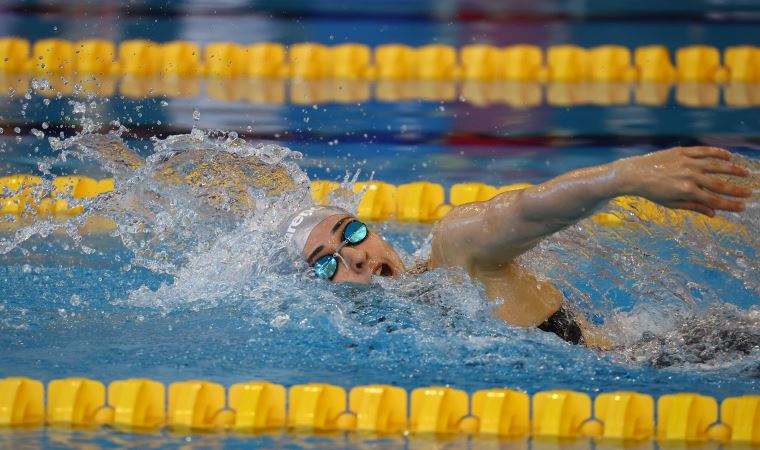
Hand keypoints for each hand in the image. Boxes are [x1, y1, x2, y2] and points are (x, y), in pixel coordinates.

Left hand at [614, 146, 751, 216]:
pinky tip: (728, 155)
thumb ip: (693, 206)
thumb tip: (713, 213)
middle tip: (750, 193)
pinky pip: (704, 151)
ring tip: (745, 173)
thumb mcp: (671, 204)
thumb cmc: (652, 192)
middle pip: (719, 184)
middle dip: (736, 189)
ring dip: (732, 169)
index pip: (714, 200)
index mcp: (687, 191)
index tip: (742, 207)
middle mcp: (689, 176)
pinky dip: (717, 153)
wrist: (634, 174)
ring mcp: (687, 162)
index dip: (729, 205)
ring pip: (715, 165)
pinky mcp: (682, 152)